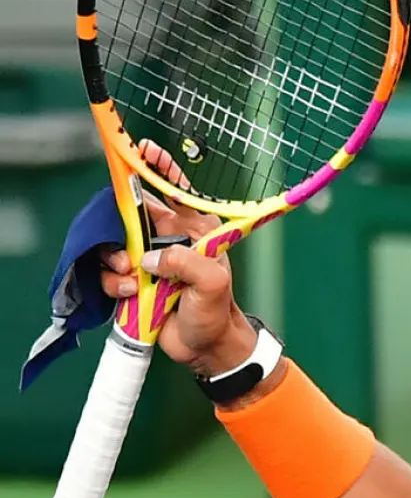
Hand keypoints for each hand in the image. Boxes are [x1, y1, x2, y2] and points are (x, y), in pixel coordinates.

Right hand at [99, 165, 254, 377]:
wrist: (205, 348)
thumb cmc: (216, 312)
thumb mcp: (211, 283)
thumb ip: (184, 263)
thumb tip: (147, 259)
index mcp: (196, 231)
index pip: (177, 192)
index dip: (160, 169)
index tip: (144, 149)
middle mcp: (169, 240)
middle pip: (132, 216)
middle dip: (121, 228)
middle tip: (127, 252)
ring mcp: (148, 262)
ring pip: (114, 245)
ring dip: (115, 261)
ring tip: (130, 278)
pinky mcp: (131, 283)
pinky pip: (108, 273)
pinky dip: (112, 283)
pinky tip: (128, 294)